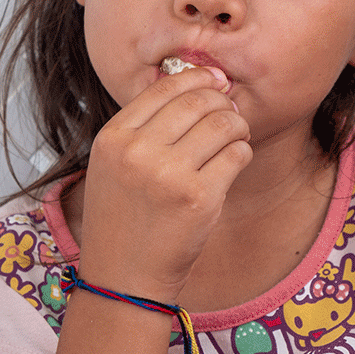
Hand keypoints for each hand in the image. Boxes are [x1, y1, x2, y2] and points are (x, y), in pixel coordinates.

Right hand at [77, 67, 251, 303]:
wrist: (123, 277)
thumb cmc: (122, 218)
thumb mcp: (112, 164)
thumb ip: (142, 127)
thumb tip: (195, 84)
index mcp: (113, 138)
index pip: (164, 87)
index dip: (197, 77)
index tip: (214, 80)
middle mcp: (137, 151)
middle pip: (197, 100)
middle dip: (221, 101)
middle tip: (229, 111)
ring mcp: (169, 175)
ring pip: (222, 123)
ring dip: (237, 125)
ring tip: (236, 136)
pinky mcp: (199, 198)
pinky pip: (236, 155)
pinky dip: (242, 152)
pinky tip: (233, 161)